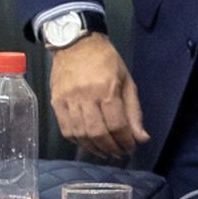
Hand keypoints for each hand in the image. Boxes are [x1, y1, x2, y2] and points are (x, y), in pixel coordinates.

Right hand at [48, 33, 149, 158]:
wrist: (76, 43)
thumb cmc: (107, 61)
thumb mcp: (127, 80)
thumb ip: (134, 110)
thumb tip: (142, 137)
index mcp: (107, 89)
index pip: (116, 124)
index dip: (125, 141)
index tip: (131, 148)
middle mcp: (85, 97)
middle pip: (97, 132)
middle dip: (111, 148)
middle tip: (120, 155)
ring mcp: (68, 100)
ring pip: (80, 134)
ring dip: (94, 149)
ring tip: (106, 153)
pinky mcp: (55, 103)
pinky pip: (66, 129)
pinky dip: (78, 141)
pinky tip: (88, 144)